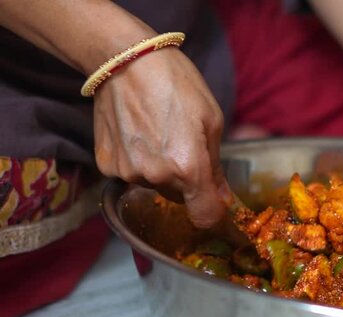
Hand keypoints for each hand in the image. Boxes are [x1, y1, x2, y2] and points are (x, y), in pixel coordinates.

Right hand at [93, 48, 231, 227]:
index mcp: (189, 167)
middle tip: (184, 145)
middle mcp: (156, 176)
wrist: (126, 61)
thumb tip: (222, 199)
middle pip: (179, 198)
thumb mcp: (212, 121)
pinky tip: (138, 134)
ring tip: (158, 133)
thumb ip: (217, 167)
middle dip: (187, 181)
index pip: (204, 216)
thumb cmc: (177, 84)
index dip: (213, 211)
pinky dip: (138, 162)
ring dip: (161, 170)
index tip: (214, 199)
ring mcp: (127, 172)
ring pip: (154, 185)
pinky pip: (130, 175)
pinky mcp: (106, 165)